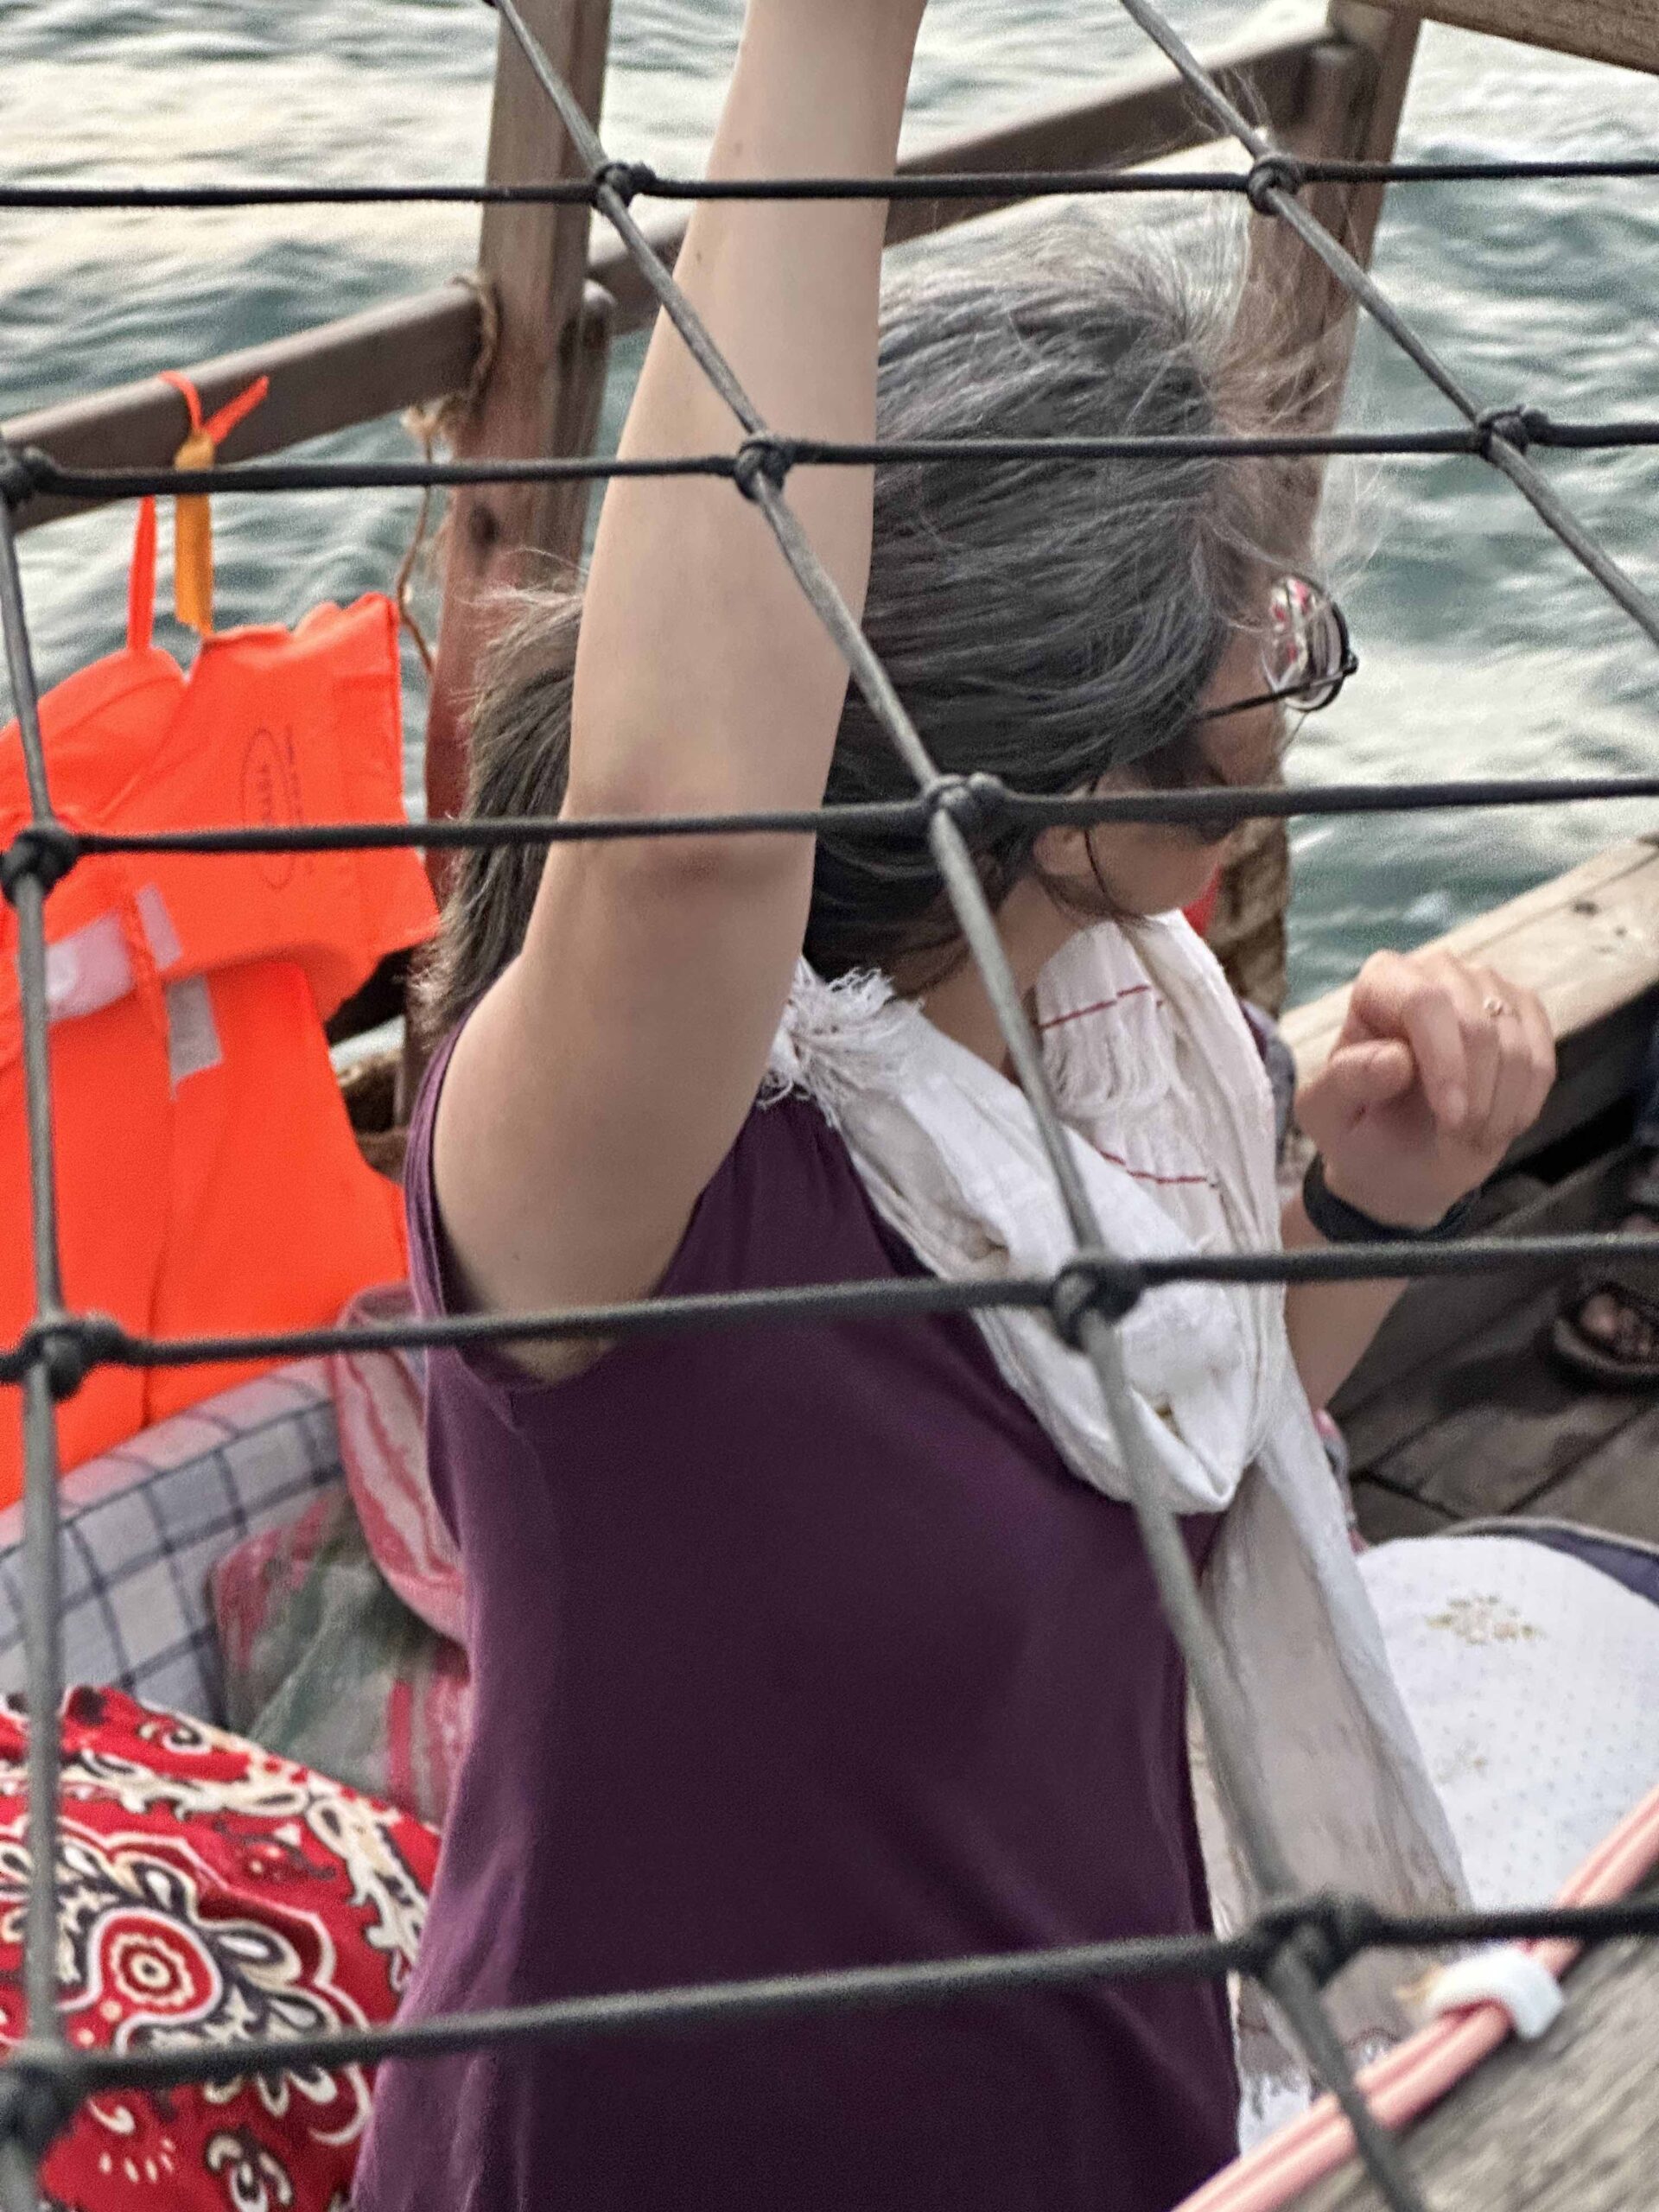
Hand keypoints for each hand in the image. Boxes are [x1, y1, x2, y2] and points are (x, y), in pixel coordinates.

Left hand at [1296, 950, 1555, 1230]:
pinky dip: (1523, 1104)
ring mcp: (1485, 985)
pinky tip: (1496, 1127)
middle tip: (1454, 1140)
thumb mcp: (1330, 1115)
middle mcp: (1435, 969)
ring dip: (1498, 1107)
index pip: (1425, 1003)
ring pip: (1516, 1044)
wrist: (1398, 1154)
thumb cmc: (1356, 1129)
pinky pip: (1542, 1058)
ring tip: (1466, 1138)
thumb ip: (1349, 1082)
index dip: (1446, 1062)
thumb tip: (1396, 1058)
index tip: (1451, 1118)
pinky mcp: (1523, 1012)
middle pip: (1477, 1023)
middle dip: (1475, 1094)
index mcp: (1379, 982)